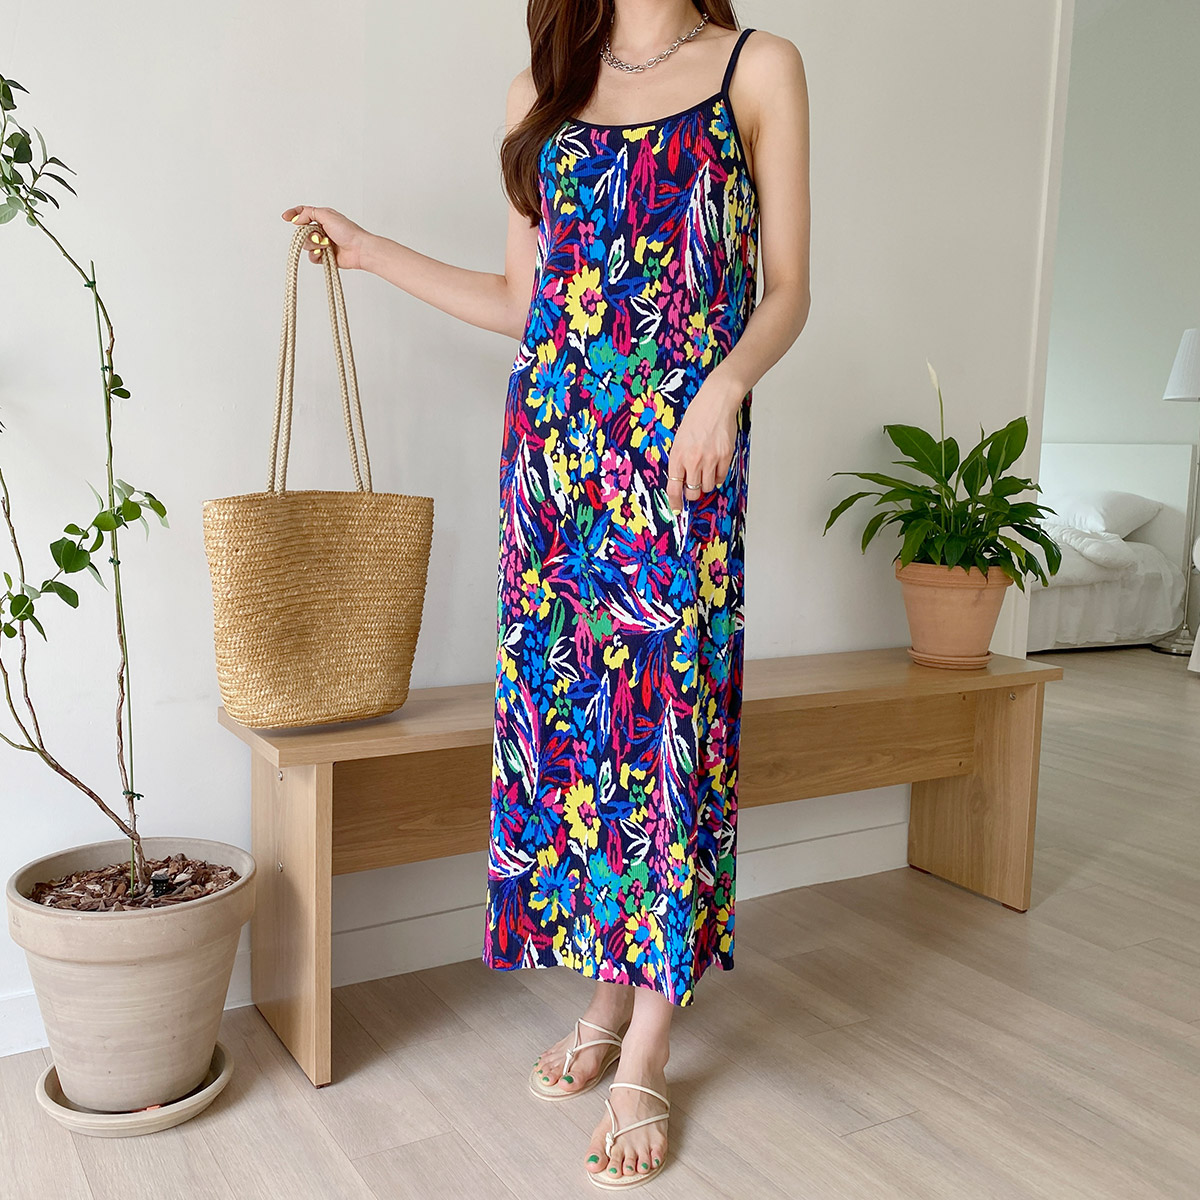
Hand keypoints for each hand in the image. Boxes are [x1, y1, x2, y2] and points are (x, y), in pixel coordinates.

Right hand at [280, 205, 372, 270]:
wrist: (359, 250)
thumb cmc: (348, 232)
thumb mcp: (327, 215)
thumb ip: (309, 213)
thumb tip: (297, 219)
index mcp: (323, 217)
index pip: (304, 213)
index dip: (294, 214)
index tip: (285, 218)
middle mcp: (322, 230)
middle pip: (303, 231)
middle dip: (308, 235)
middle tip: (319, 236)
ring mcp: (323, 244)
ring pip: (306, 245)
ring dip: (314, 245)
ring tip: (326, 245)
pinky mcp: (325, 256)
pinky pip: (312, 257)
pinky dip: (316, 256)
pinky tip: (323, 254)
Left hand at [665, 378, 744, 514]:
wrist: (716, 402)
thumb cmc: (697, 417)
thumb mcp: (679, 439)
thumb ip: (680, 460)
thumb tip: (681, 481)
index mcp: (678, 455)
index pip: (673, 488)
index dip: (675, 502)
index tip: (676, 509)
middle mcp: (693, 460)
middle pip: (692, 492)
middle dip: (691, 494)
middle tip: (692, 489)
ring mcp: (711, 459)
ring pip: (707, 487)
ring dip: (705, 484)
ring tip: (704, 472)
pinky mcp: (725, 456)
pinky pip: (721, 477)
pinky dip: (717, 477)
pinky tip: (715, 467)